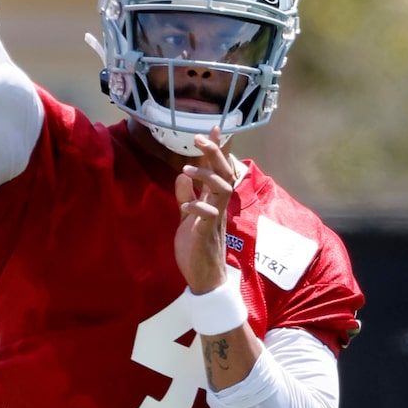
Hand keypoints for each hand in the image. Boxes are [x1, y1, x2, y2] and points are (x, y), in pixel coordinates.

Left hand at [174, 131, 238, 294]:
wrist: (203, 278)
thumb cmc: (196, 248)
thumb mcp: (187, 218)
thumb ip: (185, 197)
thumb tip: (182, 176)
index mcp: (213, 202)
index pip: (217, 170)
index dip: (216, 150)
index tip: (214, 129)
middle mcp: (218, 207)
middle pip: (224, 174)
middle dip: (214, 153)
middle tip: (200, 137)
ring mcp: (215, 219)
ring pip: (222, 189)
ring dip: (206, 176)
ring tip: (186, 169)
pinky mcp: (207, 233)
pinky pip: (208, 215)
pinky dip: (197, 206)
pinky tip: (185, 206)